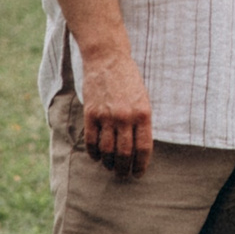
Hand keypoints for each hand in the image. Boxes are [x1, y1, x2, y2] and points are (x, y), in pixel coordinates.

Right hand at [78, 50, 153, 175]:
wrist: (107, 59)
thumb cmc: (128, 80)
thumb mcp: (143, 100)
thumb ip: (141, 122)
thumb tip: (139, 148)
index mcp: (143, 114)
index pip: (144, 148)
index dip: (141, 164)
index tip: (138, 173)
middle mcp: (126, 117)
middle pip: (125, 153)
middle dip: (124, 168)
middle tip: (123, 174)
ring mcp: (107, 116)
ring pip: (107, 150)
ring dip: (109, 163)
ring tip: (110, 167)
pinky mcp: (91, 113)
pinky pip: (92, 140)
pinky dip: (94, 152)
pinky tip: (97, 156)